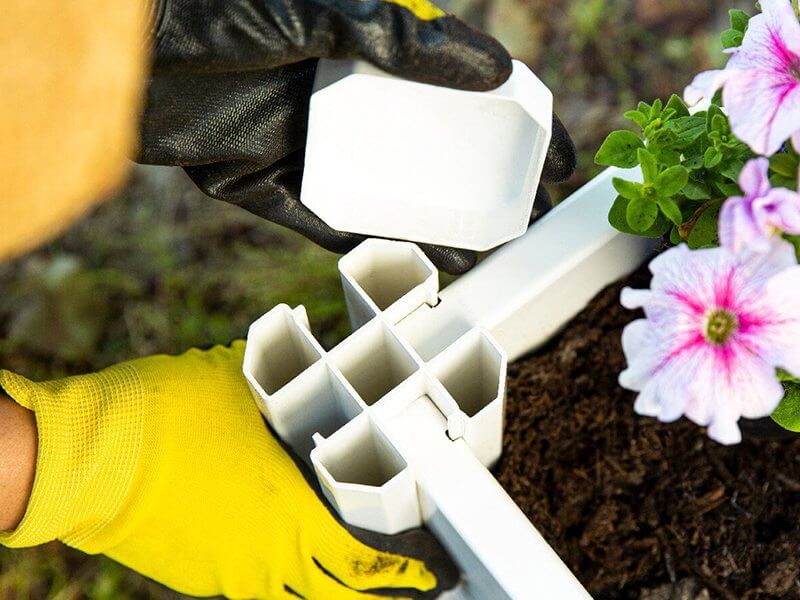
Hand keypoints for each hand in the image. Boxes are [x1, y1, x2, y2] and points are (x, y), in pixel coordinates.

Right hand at [0, 343, 456, 598]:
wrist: (88, 455)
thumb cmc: (166, 416)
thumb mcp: (237, 381)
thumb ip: (279, 370)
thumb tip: (299, 333)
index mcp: (289, 511)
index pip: (360, 561)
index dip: (399, 573)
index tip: (423, 575)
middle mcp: (266, 555)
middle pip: (336, 596)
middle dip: (378, 597)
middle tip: (407, 592)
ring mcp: (229, 573)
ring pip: (294, 598)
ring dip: (328, 592)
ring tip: (350, 584)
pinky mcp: (196, 577)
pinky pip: (251, 587)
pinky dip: (279, 580)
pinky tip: (285, 562)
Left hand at [138, 0, 575, 273]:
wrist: (116, 49)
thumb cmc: (214, 7)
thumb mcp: (315, 12)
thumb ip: (399, 43)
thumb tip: (490, 72)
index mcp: (359, 50)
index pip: (456, 86)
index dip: (512, 117)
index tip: (556, 149)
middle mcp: (338, 99)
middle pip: (426, 149)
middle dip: (480, 183)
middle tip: (529, 214)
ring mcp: (302, 143)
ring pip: (382, 193)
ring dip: (431, 224)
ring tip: (485, 252)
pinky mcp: (261, 181)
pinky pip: (321, 222)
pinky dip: (364, 244)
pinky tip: (410, 264)